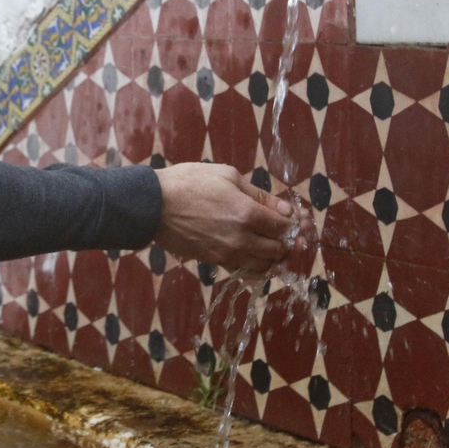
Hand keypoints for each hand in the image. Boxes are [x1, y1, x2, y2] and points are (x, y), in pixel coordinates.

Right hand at [152, 163, 299, 274]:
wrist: (153, 205)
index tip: (295, 218)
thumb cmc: (189, 183)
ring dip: (274, 256)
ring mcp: (227, 254)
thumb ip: (258, 194)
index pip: (283, 226)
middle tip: (290, 233)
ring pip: (264, 265)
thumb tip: (283, 209)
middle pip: (278, 249)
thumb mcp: (227, 176)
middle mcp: (241, 239)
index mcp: (247, 213)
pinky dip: (256, 267)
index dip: (294, 223)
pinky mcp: (215, 261)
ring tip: (274, 245)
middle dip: (288, 241)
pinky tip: (256, 256)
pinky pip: (245, 271)